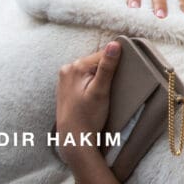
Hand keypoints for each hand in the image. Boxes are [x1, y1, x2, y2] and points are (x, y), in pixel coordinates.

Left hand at [55, 42, 120, 162]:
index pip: (103, 55)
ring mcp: (65, 77)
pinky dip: (92, 82)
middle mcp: (67, 68)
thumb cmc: (88, 117)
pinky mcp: (66, 85)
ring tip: (100, 94)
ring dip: (99, 77)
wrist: (73, 138)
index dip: (115, 65)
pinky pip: (84, 76)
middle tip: (108, 89)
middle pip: (96, 61)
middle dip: (106, 72)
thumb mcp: (101, 91)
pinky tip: (93, 95)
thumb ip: (107, 67)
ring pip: (91, 69)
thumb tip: (114, 44)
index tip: (118, 79)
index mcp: (76, 67)